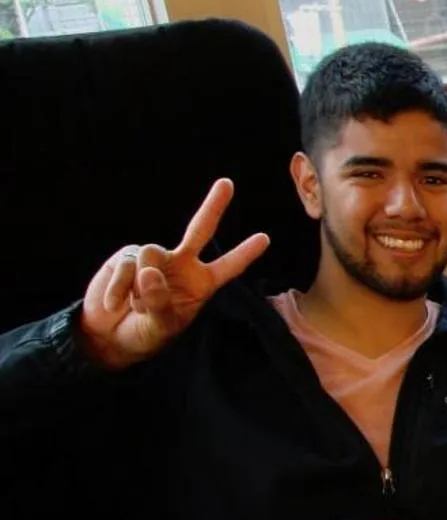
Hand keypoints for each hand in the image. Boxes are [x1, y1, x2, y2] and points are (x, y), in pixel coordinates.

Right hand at [79, 179, 269, 370]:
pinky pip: (126, 265)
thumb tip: (150, 271)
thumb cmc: (144, 333)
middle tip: (228, 183)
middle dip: (213, 206)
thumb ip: (160, 302)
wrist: (108, 336)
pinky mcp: (126, 256)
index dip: (244, 254)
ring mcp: (154, 258)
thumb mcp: (161, 326)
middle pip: (200, 230)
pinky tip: (115, 303)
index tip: (264, 238)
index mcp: (201, 284)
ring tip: (134, 306)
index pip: (227, 267)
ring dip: (141, 286)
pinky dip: (119, 288)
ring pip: (152, 256)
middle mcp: (181, 265)